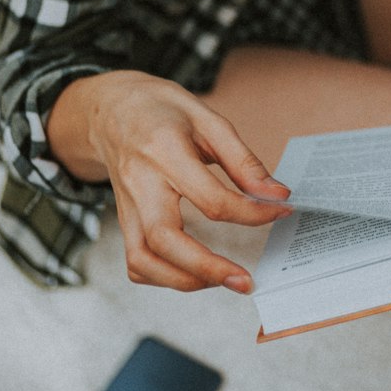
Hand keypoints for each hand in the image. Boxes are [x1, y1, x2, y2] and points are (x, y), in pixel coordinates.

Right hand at [47, 71, 290, 291]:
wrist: (110, 110)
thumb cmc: (160, 110)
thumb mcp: (207, 119)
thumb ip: (242, 160)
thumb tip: (276, 194)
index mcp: (165, 151)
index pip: (211, 198)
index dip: (252, 213)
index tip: (280, 212)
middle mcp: (140, 183)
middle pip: (165, 239)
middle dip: (208, 268)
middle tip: (245, 280)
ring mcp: (127, 206)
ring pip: (143, 259)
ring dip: (184, 280)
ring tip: (222, 280)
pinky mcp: (124, 220)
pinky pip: (135, 261)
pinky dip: (162, 276)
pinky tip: (192, 272)